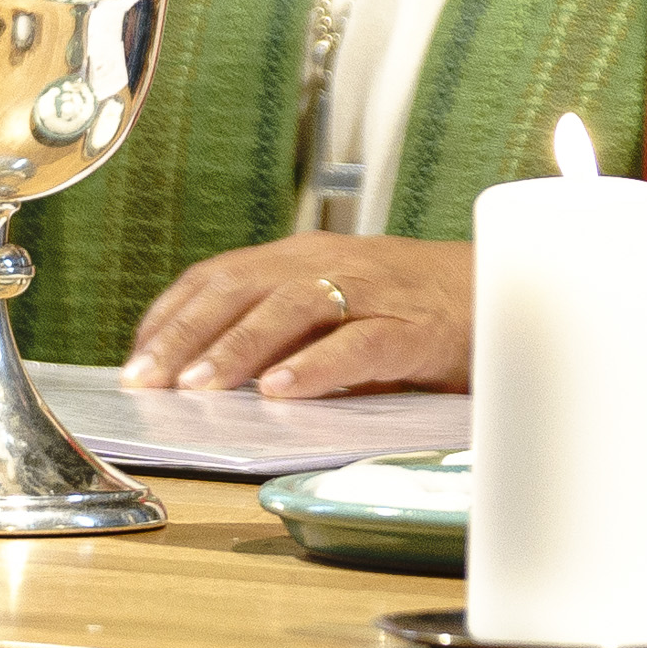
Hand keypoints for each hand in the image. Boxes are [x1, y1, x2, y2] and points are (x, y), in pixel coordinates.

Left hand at [123, 235, 470, 396]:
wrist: (511, 290)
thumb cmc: (414, 310)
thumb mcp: (337, 311)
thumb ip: (281, 334)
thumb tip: (206, 380)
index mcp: (304, 257)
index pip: (219, 276)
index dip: (171, 315)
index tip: (135, 359)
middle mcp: (331, 263)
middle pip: (242, 288)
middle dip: (186, 334)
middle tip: (146, 379)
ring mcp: (374, 290)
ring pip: (292, 309)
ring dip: (238, 347)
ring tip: (199, 386)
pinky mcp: (416, 326)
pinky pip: (359, 343)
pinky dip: (316, 366)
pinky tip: (282, 390)